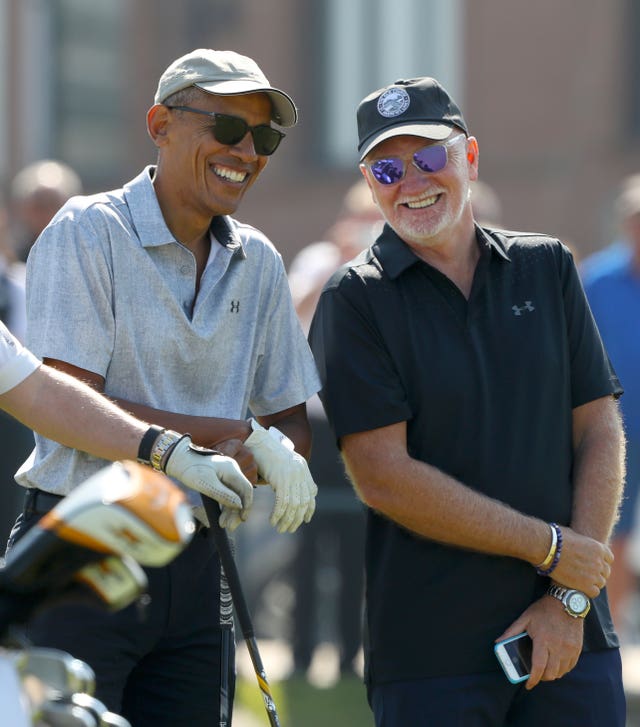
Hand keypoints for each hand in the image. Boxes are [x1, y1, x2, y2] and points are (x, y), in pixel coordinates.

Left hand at [164, 437, 253, 529]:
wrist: (178, 459)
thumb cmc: (190, 469)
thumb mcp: (206, 484)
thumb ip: (223, 495)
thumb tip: (239, 506)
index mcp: (231, 470)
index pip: (246, 489)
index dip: (247, 505)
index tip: (242, 519)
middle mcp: (232, 472)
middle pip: (240, 494)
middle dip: (236, 511)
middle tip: (229, 526)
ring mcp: (226, 475)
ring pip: (233, 496)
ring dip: (230, 511)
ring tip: (223, 524)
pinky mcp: (220, 479)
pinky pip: (227, 494)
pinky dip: (224, 505)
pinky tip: (220, 516)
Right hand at [244, 418, 316, 532]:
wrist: (257, 441)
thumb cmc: (267, 454)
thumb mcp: (285, 465)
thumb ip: (294, 477)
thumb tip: (305, 493)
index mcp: (303, 468)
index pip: (311, 493)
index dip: (309, 509)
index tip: (304, 520)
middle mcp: (300, 472)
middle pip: (303, 502)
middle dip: (296, 518)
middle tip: (289, 529)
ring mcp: (291, 475)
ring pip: (293, 504)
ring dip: (286, 519)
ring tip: (280, 528)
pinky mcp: (281, 478)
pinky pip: (282, 502)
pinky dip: (278, 514)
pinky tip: (272, 520)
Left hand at [496, 596, 583, 689]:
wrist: (566, 601)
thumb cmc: (543, 610)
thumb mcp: (525, 618)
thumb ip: (511, 632)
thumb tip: (498, 643)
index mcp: (543, 639)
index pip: (538, 666)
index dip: (532, 679)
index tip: (528, 685)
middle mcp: (558, 646)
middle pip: (550, 673)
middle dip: (541, 678)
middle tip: (535, 674)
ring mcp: (569, 649)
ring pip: (561, 672)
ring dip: (552, 674)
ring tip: (544, 669)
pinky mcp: (577, 649)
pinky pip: (570, 667)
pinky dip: (562, 670)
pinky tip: (556, 664)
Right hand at [549, 526, 612, 597]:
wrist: (546, 547)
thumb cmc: (556, 539)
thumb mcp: (574, 535)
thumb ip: (584, 543)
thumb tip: (580, 544)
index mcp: (598, 548)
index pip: (609, 559)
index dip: (601, 561)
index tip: (593, 563)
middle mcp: (599, 561)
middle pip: (606, 571)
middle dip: (597, 572)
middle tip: (586, 573)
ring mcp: (593, 574)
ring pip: (601, 583)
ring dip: (593, 582)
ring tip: (581, 581)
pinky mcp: (585, 585)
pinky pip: (594, 592)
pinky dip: (588, 591)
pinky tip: (580, 587)